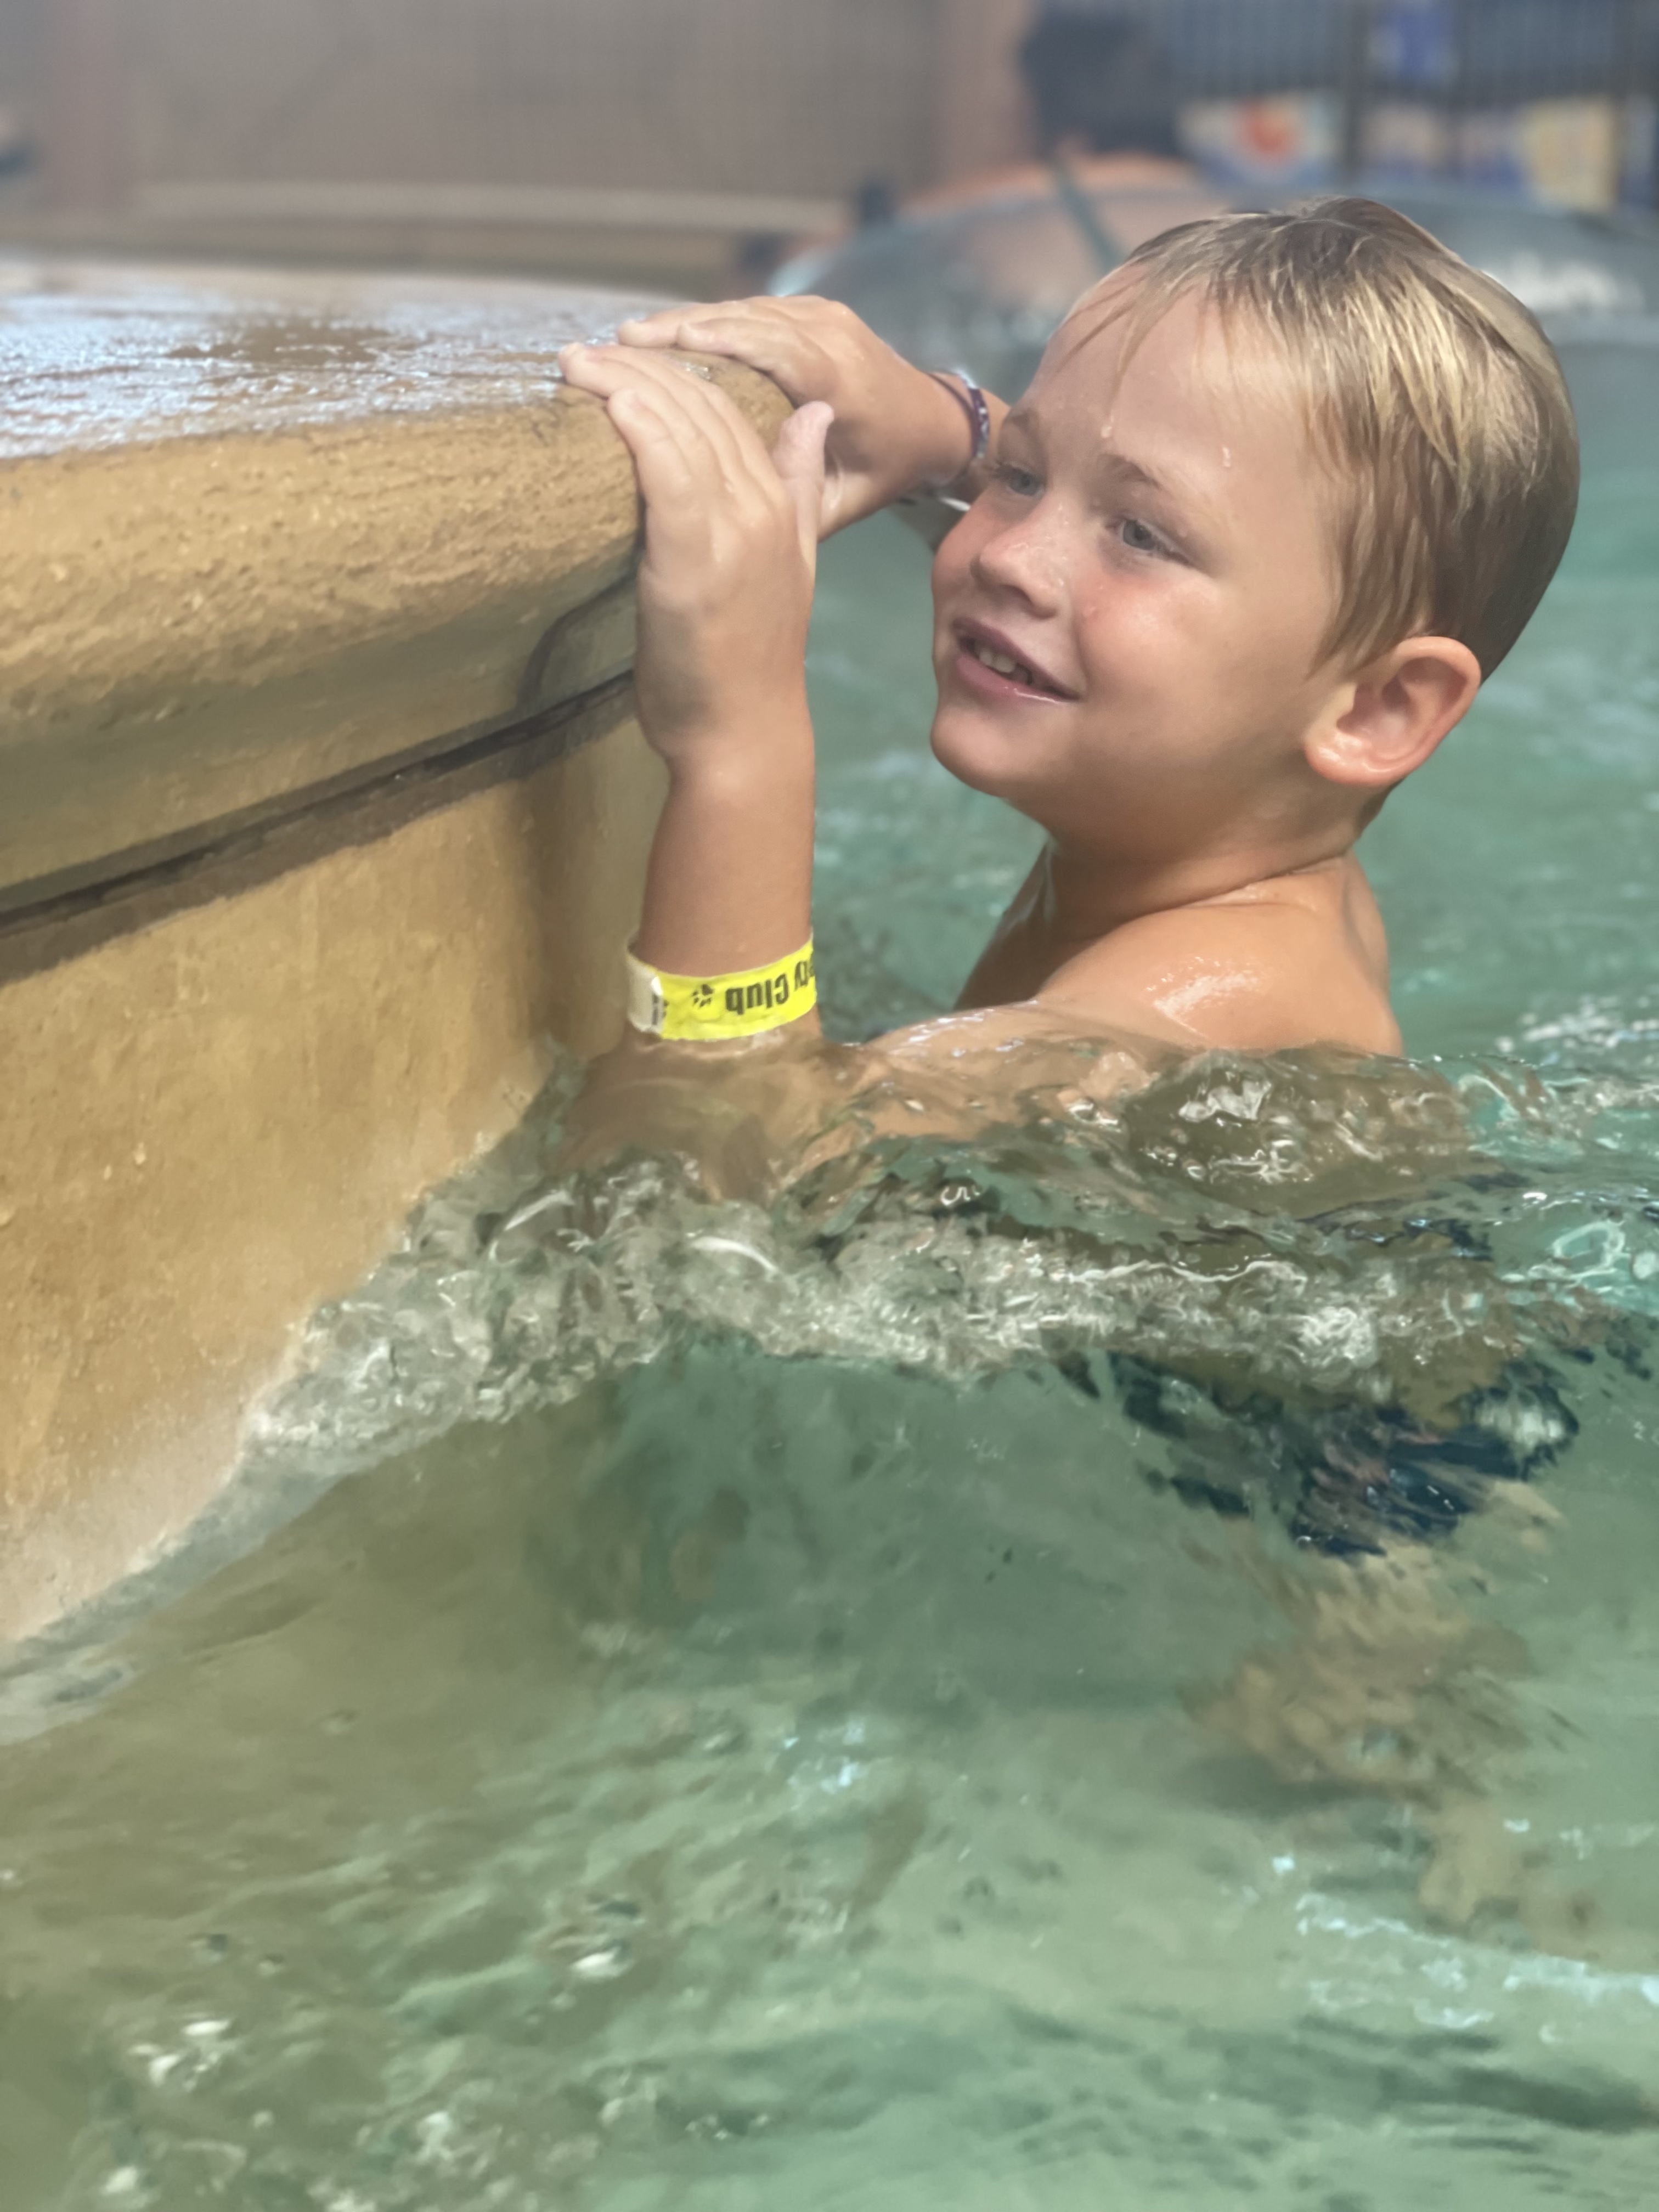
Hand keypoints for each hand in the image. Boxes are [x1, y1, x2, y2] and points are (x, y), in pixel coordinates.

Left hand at [559, 344, 830, 766]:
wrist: (745, 732)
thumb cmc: (747, 663)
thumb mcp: (787, 565)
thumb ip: (796, 487)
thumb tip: (810, 417)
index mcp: (781, 507)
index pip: (732, 412)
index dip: (678, 373)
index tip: (622, 355)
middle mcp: (762, 510)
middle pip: (703, 409)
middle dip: (642, 366)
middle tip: (582, 350)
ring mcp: (734, 532)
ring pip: (683, 430)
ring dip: (626, 384)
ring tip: (576, 361)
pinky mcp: (695, 561)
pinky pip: (669, 474)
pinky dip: (641, 428)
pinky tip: (613, 399)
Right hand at [613, 296, 988, 535]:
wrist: (933, 423)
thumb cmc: (885, 471)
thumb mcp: (846, 500)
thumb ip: (799, 498)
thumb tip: (737, 506)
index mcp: (839, 382)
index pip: (770, 349)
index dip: (712, 342)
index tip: (653, 346)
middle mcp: (831, 336)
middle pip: (744, 320)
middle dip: (677, 329)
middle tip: (616, 342)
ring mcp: (823, 316)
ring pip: (743, 309)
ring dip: (686, 320)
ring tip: (628, 336)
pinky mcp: (814, 310)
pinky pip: (754, 309)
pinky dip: (711, 319)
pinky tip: (668, 333)